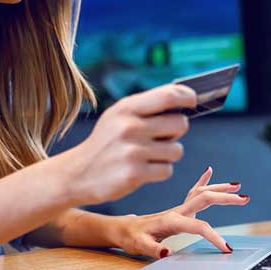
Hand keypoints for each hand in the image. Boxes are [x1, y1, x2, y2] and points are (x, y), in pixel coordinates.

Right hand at [63, 84, 196, 205]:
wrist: (77, 174)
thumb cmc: (106, 143)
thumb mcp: (118, 117)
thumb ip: (146, 108)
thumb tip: (185, 103)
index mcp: (126, 108)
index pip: (169, 95)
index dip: (187, 97)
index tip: (193, 101)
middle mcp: (129, 127)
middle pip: (180, 124)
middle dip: (176, 132)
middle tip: (161, 138)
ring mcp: (132, 151)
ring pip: (177, 150)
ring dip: (168, 155)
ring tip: (148, 156)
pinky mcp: (135, 174)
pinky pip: (167, 170)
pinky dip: (159, 172)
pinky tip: (143, 170)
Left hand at [108, 166, 249, 257]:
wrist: (122, 229)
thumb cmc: (131, 238)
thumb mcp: (139, 247)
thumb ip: (153, 249)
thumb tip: (167, 252)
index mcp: (171, 220)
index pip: (199, 226)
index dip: (214, 236)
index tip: (227, 248)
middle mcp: (177, 210)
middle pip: (205, 198)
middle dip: (225, 198)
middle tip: (244, 199)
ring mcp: (179, 208)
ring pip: (202, 192)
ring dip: (220, 188)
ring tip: (237, 186)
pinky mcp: (179, 209)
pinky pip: (194, 191)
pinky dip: (203, 180)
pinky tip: (209, 170)